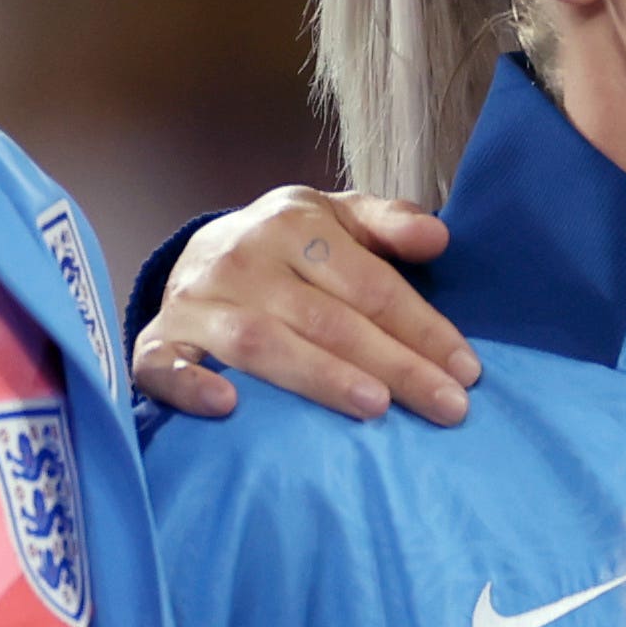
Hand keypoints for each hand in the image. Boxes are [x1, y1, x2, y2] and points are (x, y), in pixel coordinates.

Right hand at [129, 190, 479, 426]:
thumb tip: (438, 239)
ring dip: (319, 376)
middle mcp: (243, 260)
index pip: (370, 284)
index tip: (467, 371)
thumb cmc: (286, 247)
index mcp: (292, 224)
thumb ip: (388, 223)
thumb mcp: (336, 219)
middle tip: (447, 407)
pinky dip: (191, 386)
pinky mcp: (158, 341)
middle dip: (394, 365)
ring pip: (262, 344)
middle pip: (327, 320)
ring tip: (376, 408)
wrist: (197, 254)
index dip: (422, 328)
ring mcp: (197, 302)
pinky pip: (165, 366)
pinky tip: (228, 408)